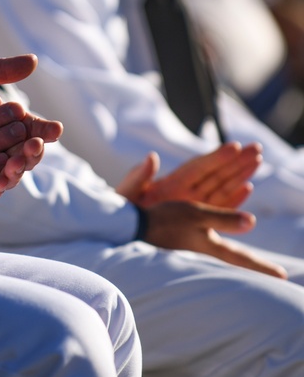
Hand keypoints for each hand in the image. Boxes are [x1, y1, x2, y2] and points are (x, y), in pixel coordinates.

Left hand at [116, 143, 260, 208]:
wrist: (120, 231)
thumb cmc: (122, 211)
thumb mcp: (126, 193)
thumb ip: (138, 176)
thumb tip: (151, 157)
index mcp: (169, 184)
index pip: (198, 168)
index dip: (215, 157)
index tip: (233, 146)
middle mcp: (184, 192)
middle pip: (215, 174)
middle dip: (235, 161)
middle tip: (256, 148)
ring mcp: (192, 205)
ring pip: (221, 188)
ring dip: (239, 175)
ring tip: (257, 160)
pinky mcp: (195, 219)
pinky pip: (218, 208)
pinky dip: (233, 199)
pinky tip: (247, 188)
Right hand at [142, 201, 287, 278]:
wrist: (134, 226)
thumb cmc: (164, 220)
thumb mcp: (195, 214)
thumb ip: (223, 218)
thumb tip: (252, 221)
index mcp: (211, 245)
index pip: (243, 258)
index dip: (263, 266)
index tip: (284, 277)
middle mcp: (205, 248)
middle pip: (236, 259)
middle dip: (255, 265)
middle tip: (274, 274)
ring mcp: (195, 245)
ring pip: (226, 252)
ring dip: (243, 256)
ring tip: (255, 261)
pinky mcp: (186, 240)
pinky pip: (213, 243)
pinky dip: (226, 244)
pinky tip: (222, 242)